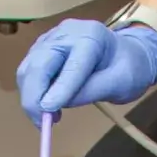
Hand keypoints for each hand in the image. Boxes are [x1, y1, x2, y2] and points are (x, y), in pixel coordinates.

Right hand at [15, 19, 156, 122]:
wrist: (127, 54)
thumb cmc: (128, 68)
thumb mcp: (121, 82)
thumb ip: (92, 90)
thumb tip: (58, 103)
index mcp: (91, 36)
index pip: (71, 66)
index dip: (58, 90)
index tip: (47, 113)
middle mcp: (67, 32)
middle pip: (39, 64)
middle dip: (34, 96)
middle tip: (41, 124)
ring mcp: (51, 39)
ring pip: (28, 69)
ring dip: (31, 97)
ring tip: (48, 118)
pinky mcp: (41, 48)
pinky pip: (28, 71)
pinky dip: (31, 92)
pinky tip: (47, 105)